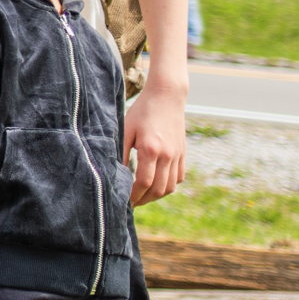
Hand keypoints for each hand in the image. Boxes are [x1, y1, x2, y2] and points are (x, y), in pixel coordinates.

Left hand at [124, 80, 186, 204]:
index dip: (132, 196)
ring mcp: (178, 155)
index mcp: (150, 150)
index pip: (142, 183)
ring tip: (142, 196)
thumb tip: (115, 175)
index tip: (123, 202)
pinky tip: (157, 184)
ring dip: (156, 195)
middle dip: (143, 200)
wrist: (167, 96)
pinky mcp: (183, 153)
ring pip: (170, 186)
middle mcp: (167, 155)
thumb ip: (121, 153)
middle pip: (157, 189)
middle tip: (130, 203)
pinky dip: (169, 185)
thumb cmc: (142, 111)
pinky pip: (179, 177)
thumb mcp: (126, 130)